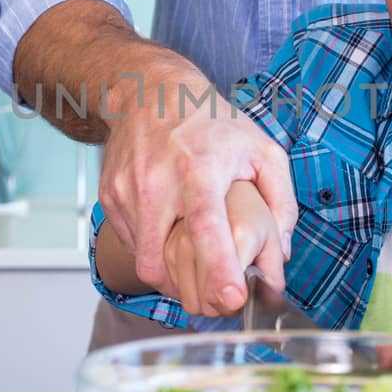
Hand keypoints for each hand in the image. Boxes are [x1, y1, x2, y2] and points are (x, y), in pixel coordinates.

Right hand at [98, 77, 295, 314]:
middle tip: (215, 297)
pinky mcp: (110, 198)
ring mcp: (126, 192)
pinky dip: (154, 249)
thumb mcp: (262, 149)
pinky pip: (133, 245)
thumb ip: (281, 201)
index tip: (231, 299)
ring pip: (145, 260)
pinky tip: (171, 228)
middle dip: (188, 291)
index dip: (217, 267)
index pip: (205, 226)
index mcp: (199, 169)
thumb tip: (280, 253)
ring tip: (194, 252)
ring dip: (171, 270)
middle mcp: (156, 182)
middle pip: (160, 260)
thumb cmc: (211, 122)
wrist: (148, 92)